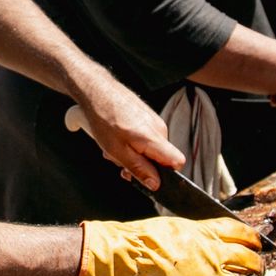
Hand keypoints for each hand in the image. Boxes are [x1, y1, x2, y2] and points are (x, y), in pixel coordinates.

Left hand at [63, 80, 184, 190]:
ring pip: (150, 149)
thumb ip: (139, 169)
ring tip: (113, 148)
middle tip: (119, 162)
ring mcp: (154, 121)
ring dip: (132, 154)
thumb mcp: (118, 152)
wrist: (97, 91)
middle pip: (160, 158)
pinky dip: (131, 143)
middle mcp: (159, 129)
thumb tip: (155, 184)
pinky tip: (116, 138)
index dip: (166, 175)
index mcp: (155, 139)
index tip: (149, 178)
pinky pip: (145, 138)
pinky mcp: (147, 116)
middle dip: (141, 165)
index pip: (178, 162)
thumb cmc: (104, 119)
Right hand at [77, 217, 262, 275]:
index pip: (241, 233)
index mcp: (206, 233)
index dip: (252, 240)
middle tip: (255, 270)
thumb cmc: (141, 241)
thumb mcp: (175, 228)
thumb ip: (198, 236)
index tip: (256, 245)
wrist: (124, 258)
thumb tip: (208, 243)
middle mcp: (214, 254)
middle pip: (249, 260)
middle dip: (255, 266)